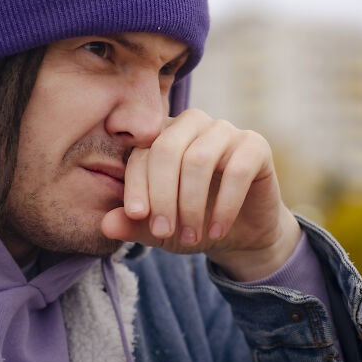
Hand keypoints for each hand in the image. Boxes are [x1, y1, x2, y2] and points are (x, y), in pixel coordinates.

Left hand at [101, 109, 300, 280]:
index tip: (136, 216)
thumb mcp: (159, 229)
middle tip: (164, 232)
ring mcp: (225, 130)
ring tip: (191, 237)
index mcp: (161, 135)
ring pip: (199, 159)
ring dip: (191, 204)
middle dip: (162, 195)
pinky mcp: (255, 145)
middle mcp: (192, 124)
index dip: (136, 184)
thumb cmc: (193, 222)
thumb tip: (106, 224)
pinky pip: (236, 170)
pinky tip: (217, 231)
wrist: (241, 233)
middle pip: (167, 149)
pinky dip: (224, 206)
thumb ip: (133, 224)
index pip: (141, 153)